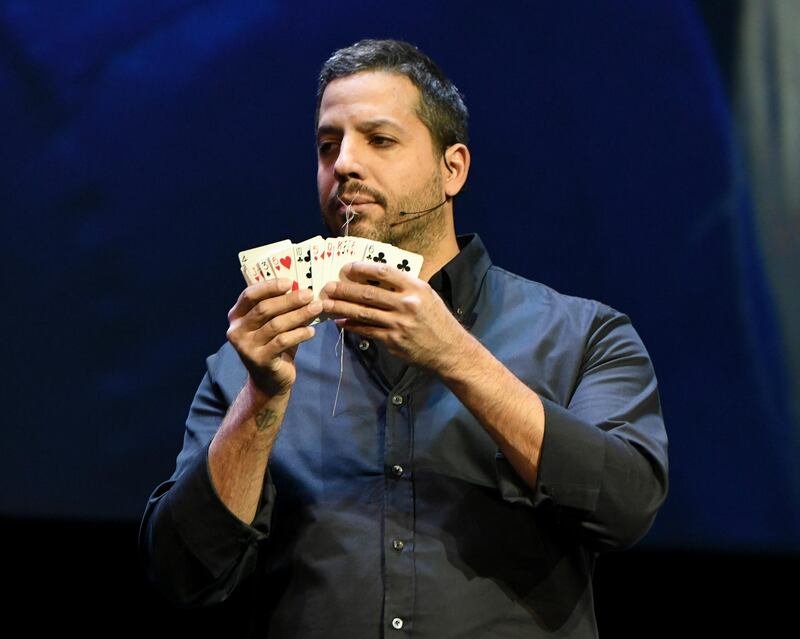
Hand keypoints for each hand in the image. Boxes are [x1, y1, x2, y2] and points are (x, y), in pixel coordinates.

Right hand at [226, 279, 322, 395]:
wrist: (268, 381)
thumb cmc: (272, 346)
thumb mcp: (272, 325)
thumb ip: (279, 309)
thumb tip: (302, 289)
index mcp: (236, 316)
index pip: (249, 295)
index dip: (269, 286)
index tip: (290, 282)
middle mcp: (236, 330)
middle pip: (264, 308)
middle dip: (289, 300)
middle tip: (309, 294)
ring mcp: (246, 346)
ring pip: (276, 324)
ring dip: (299, 315)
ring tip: (317, 308)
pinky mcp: (259, 360)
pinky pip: (282, 341)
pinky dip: (299, 334)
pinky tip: (311, 331)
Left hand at [321, 261, 466, 372]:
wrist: (450, 350)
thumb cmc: (438, 320)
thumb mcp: (427, 296)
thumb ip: (405, 287)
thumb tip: (377, 278)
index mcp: (415, 288)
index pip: (384, 272)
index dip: (362, 268)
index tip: (347, 268)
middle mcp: (406, 304)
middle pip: (368, 293)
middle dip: (344, 289)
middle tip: (328, 286)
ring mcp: (398, 323)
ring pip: (363, 312)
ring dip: (341, 307)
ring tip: (326, 304)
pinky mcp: (393, 341)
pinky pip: (367, 331)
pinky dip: (351, 326)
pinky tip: (341, 323)